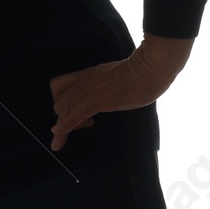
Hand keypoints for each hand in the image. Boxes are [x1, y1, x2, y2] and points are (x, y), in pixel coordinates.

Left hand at [48, 35, 193, 151]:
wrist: (151, 69)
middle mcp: (83, 82)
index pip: (58, 87)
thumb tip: (106, 96)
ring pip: (63, 111)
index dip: (61, 102)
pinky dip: (65, 126)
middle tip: (85, 125)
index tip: (75, 113)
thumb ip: (104, 86)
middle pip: (59, 103)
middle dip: (64, 118)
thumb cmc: (141, 74)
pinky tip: (58, 136)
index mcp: (87, 75)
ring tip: (67, 139)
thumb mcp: (113, 78)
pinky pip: (75, 114)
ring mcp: (90, 91)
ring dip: (63, 127)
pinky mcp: (98, 100)